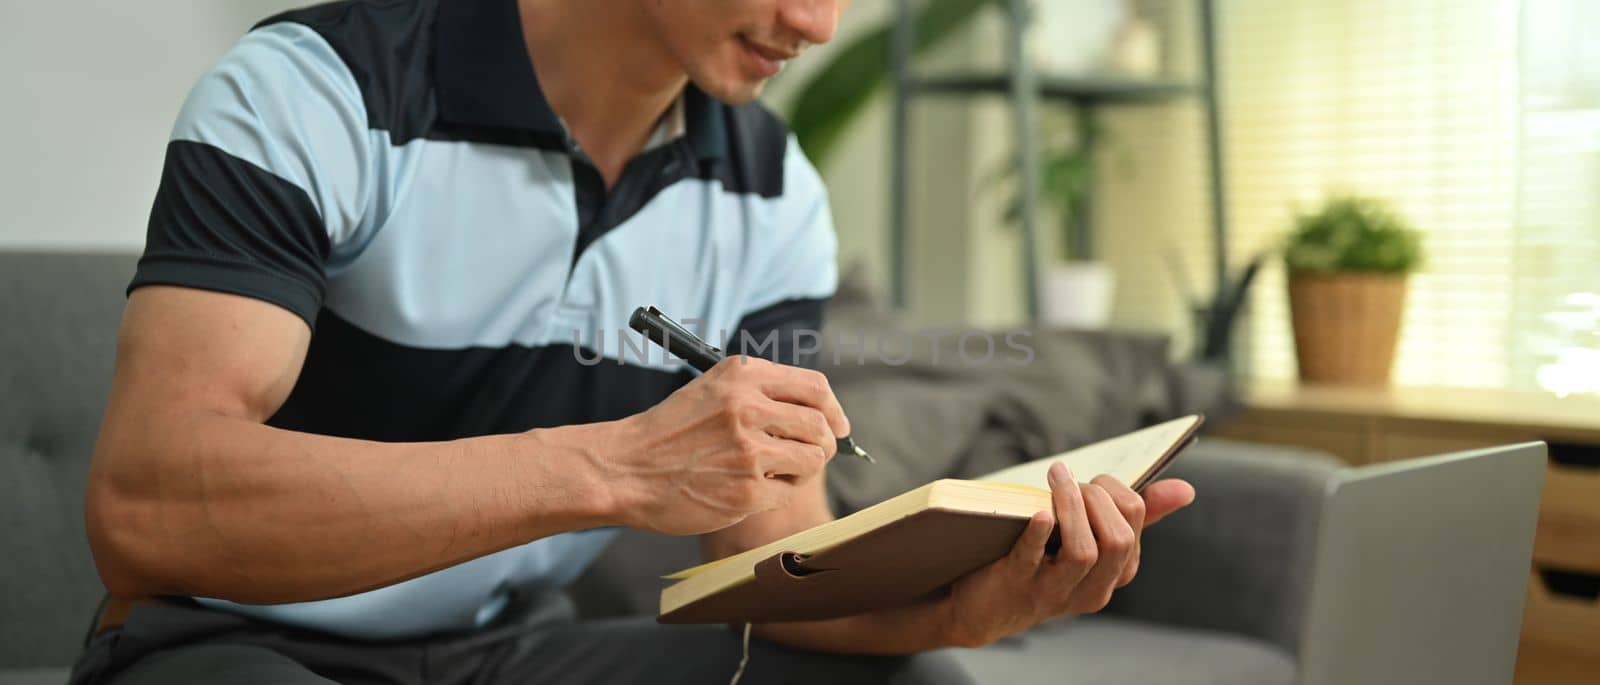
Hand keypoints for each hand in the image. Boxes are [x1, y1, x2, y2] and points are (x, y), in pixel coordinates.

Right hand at [604, 356, 848, 535]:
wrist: (626, 468)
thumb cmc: (671, 432)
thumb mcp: (712, 390)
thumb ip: (761, 393)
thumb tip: (820, 413)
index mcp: (742, 376)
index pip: (814, 387)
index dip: (834, 410)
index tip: (838, 426)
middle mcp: (747, 407)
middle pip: (820, 426)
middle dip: (824, 444)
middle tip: (810, 455)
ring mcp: (747, 450)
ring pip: (811, 459)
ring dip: (801, 470)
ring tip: (773, 471)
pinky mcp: (746, 489)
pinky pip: (788, 491)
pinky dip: (777, 492)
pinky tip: (749, 488)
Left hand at [941, 462, 1194, 646]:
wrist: (989, 604)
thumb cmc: (1047, 560)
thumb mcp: (1093, 538)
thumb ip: (1137, 515)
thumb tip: (1186, 489)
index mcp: (1116, 571)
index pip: (1134, 520)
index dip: (1114, 488)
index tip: (1091, 479)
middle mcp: (1093, 588)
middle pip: (1115, 540)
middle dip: (1096, 497)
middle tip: (1070, 479)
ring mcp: (1055, 590)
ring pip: (1083, 552)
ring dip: (1071, 507)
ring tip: (1056, 479)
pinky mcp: (1016, 584)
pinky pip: (1032, 559)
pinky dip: (1039, 533)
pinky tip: (1039, 512)